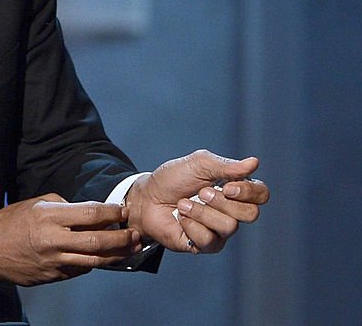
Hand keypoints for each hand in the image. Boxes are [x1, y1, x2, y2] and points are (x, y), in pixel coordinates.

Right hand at [0, 194, 142, 286]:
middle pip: (97, 241)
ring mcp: (54, 261)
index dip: (110, 212)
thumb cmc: (11, 222)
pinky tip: (104, 258)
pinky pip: (80, 270)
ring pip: (94, 261)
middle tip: (135, 234)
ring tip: (130, 249)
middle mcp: (53, 240)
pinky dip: (94, 263)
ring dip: (116, 255)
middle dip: (121, 238)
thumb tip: (87, 213)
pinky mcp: (53, 276)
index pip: (89, 213)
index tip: (122, 210)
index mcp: (48, 216)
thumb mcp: (35, 203)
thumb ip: (63, 206)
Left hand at [126, 149, 268, 253]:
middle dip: (222, 201)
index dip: (248, 192)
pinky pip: (209, 240)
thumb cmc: (172, 179)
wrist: (146, 198)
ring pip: (229, 226)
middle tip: (201, 193)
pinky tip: (181, 219)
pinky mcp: (207, 245)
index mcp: (234, 189)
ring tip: (183, 204)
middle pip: (251, 213)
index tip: (227, 186)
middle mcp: (232, 211)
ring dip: (201, 212)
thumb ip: (226, 165)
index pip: (261, 194)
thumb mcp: (197, 164)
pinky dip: (190, 225)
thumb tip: (254, 163)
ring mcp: (221, 230)